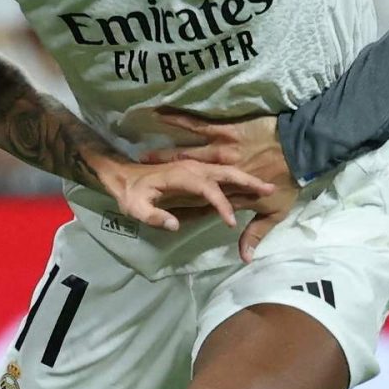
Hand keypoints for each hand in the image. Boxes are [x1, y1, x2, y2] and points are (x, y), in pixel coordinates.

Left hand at [96, 156, 272, 233]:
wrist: (119, 173)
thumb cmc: (128, 192)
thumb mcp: (133, 206)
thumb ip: (154, 216)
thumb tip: (175, 225)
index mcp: (182, 175)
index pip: (208, 189)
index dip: (221, 205)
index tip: (231, 222)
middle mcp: (193, 167)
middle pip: (226, 174)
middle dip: (249, 182)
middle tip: (270, 189)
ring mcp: (196, 164)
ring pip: (227, 169)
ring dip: (247, 176)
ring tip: (266, 184)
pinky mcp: (195, 164)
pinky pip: (220, 166)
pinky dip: (237, 169)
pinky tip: (249, 175)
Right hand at [155, 111, 298, 258]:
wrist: (300, 151)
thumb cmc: (291, 182)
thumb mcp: (276, 213)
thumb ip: (256, 234)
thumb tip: (245, 259)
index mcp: (229, 192)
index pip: (200, 204)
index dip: (178, 207)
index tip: (159, 209)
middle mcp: (219, 172)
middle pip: (184, 177)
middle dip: (162, 177)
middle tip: (141, 179)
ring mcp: (220, 149)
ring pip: (186, 152)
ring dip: (163, 154)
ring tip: (143, 157)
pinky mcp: (223, 130)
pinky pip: (196, 124)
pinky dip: (177, 118)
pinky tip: (160, 114)